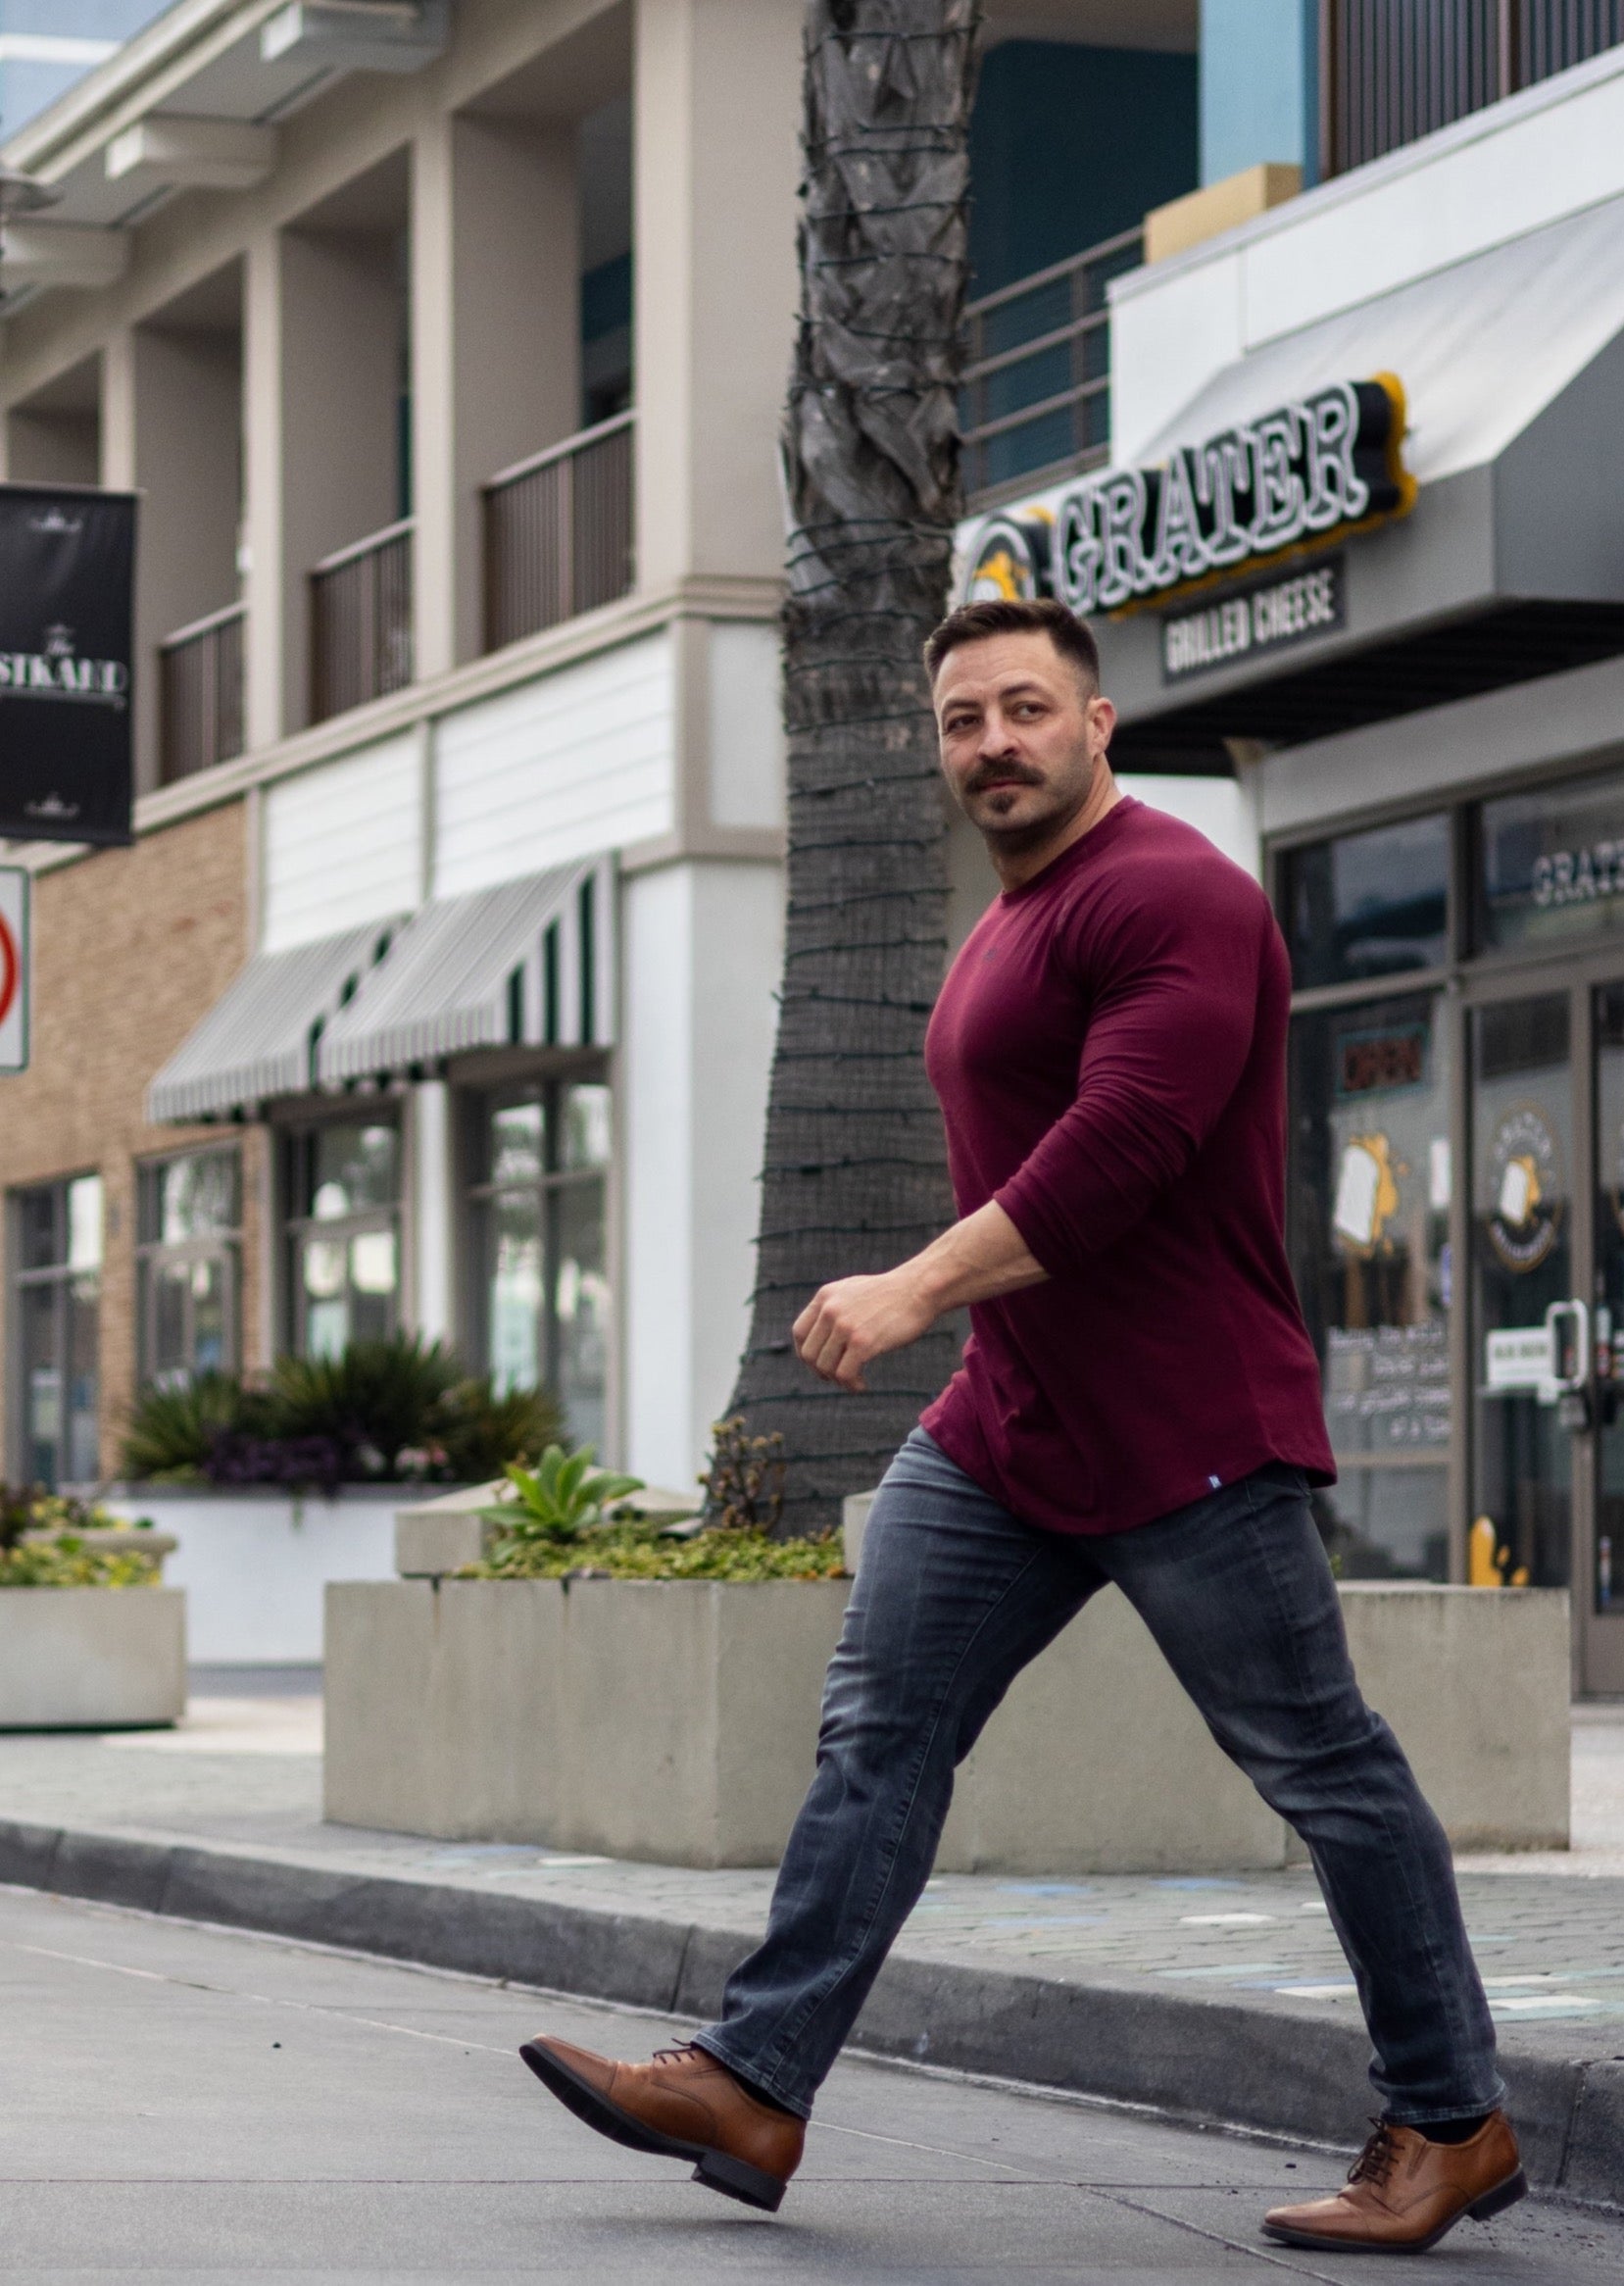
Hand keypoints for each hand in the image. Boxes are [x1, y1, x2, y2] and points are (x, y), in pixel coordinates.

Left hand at [792, 1266, 939, 1391]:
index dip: (806, 1354)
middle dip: (821, 1371)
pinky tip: (862, 1385)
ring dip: (838, 1380)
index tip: (820, 1364)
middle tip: (838, 1378)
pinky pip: (844, 1374)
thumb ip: (834, 1307)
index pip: (799, 1333)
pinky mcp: (862, 1342)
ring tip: (853, 1381)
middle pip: (809, 1354)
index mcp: (825, 1296)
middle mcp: (830, 1310)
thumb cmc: (892, 1294)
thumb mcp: (853, 1290)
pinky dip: (851, 1385)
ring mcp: (845, 1326)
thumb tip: (822, 1332)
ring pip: (825, 1367)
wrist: (919, 1289)